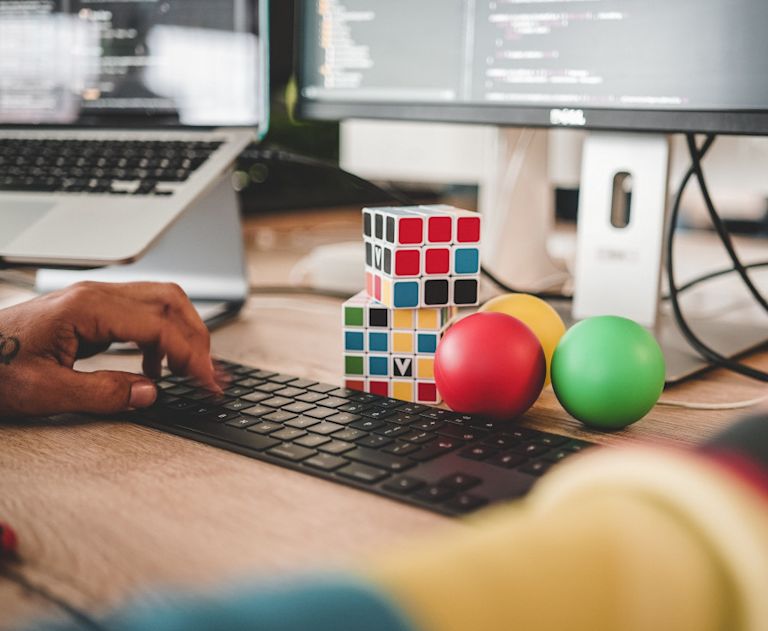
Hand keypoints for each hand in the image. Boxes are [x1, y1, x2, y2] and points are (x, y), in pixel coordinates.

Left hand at [0, 281, 218, 417]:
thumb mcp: (46, 393)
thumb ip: (103, 394)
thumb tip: (151, 393)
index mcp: (87, 308)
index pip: (159, 326)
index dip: (190, 355)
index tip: (208, 382)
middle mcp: (96, 295)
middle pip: (170, 301)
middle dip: (198, 337)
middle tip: (209, 374)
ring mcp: (95, 299)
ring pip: (162, 302)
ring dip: (184, 333)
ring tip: (191, 369)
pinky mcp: (93, 310)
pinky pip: (143, 313)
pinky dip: (162, 337)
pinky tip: (156, 365)